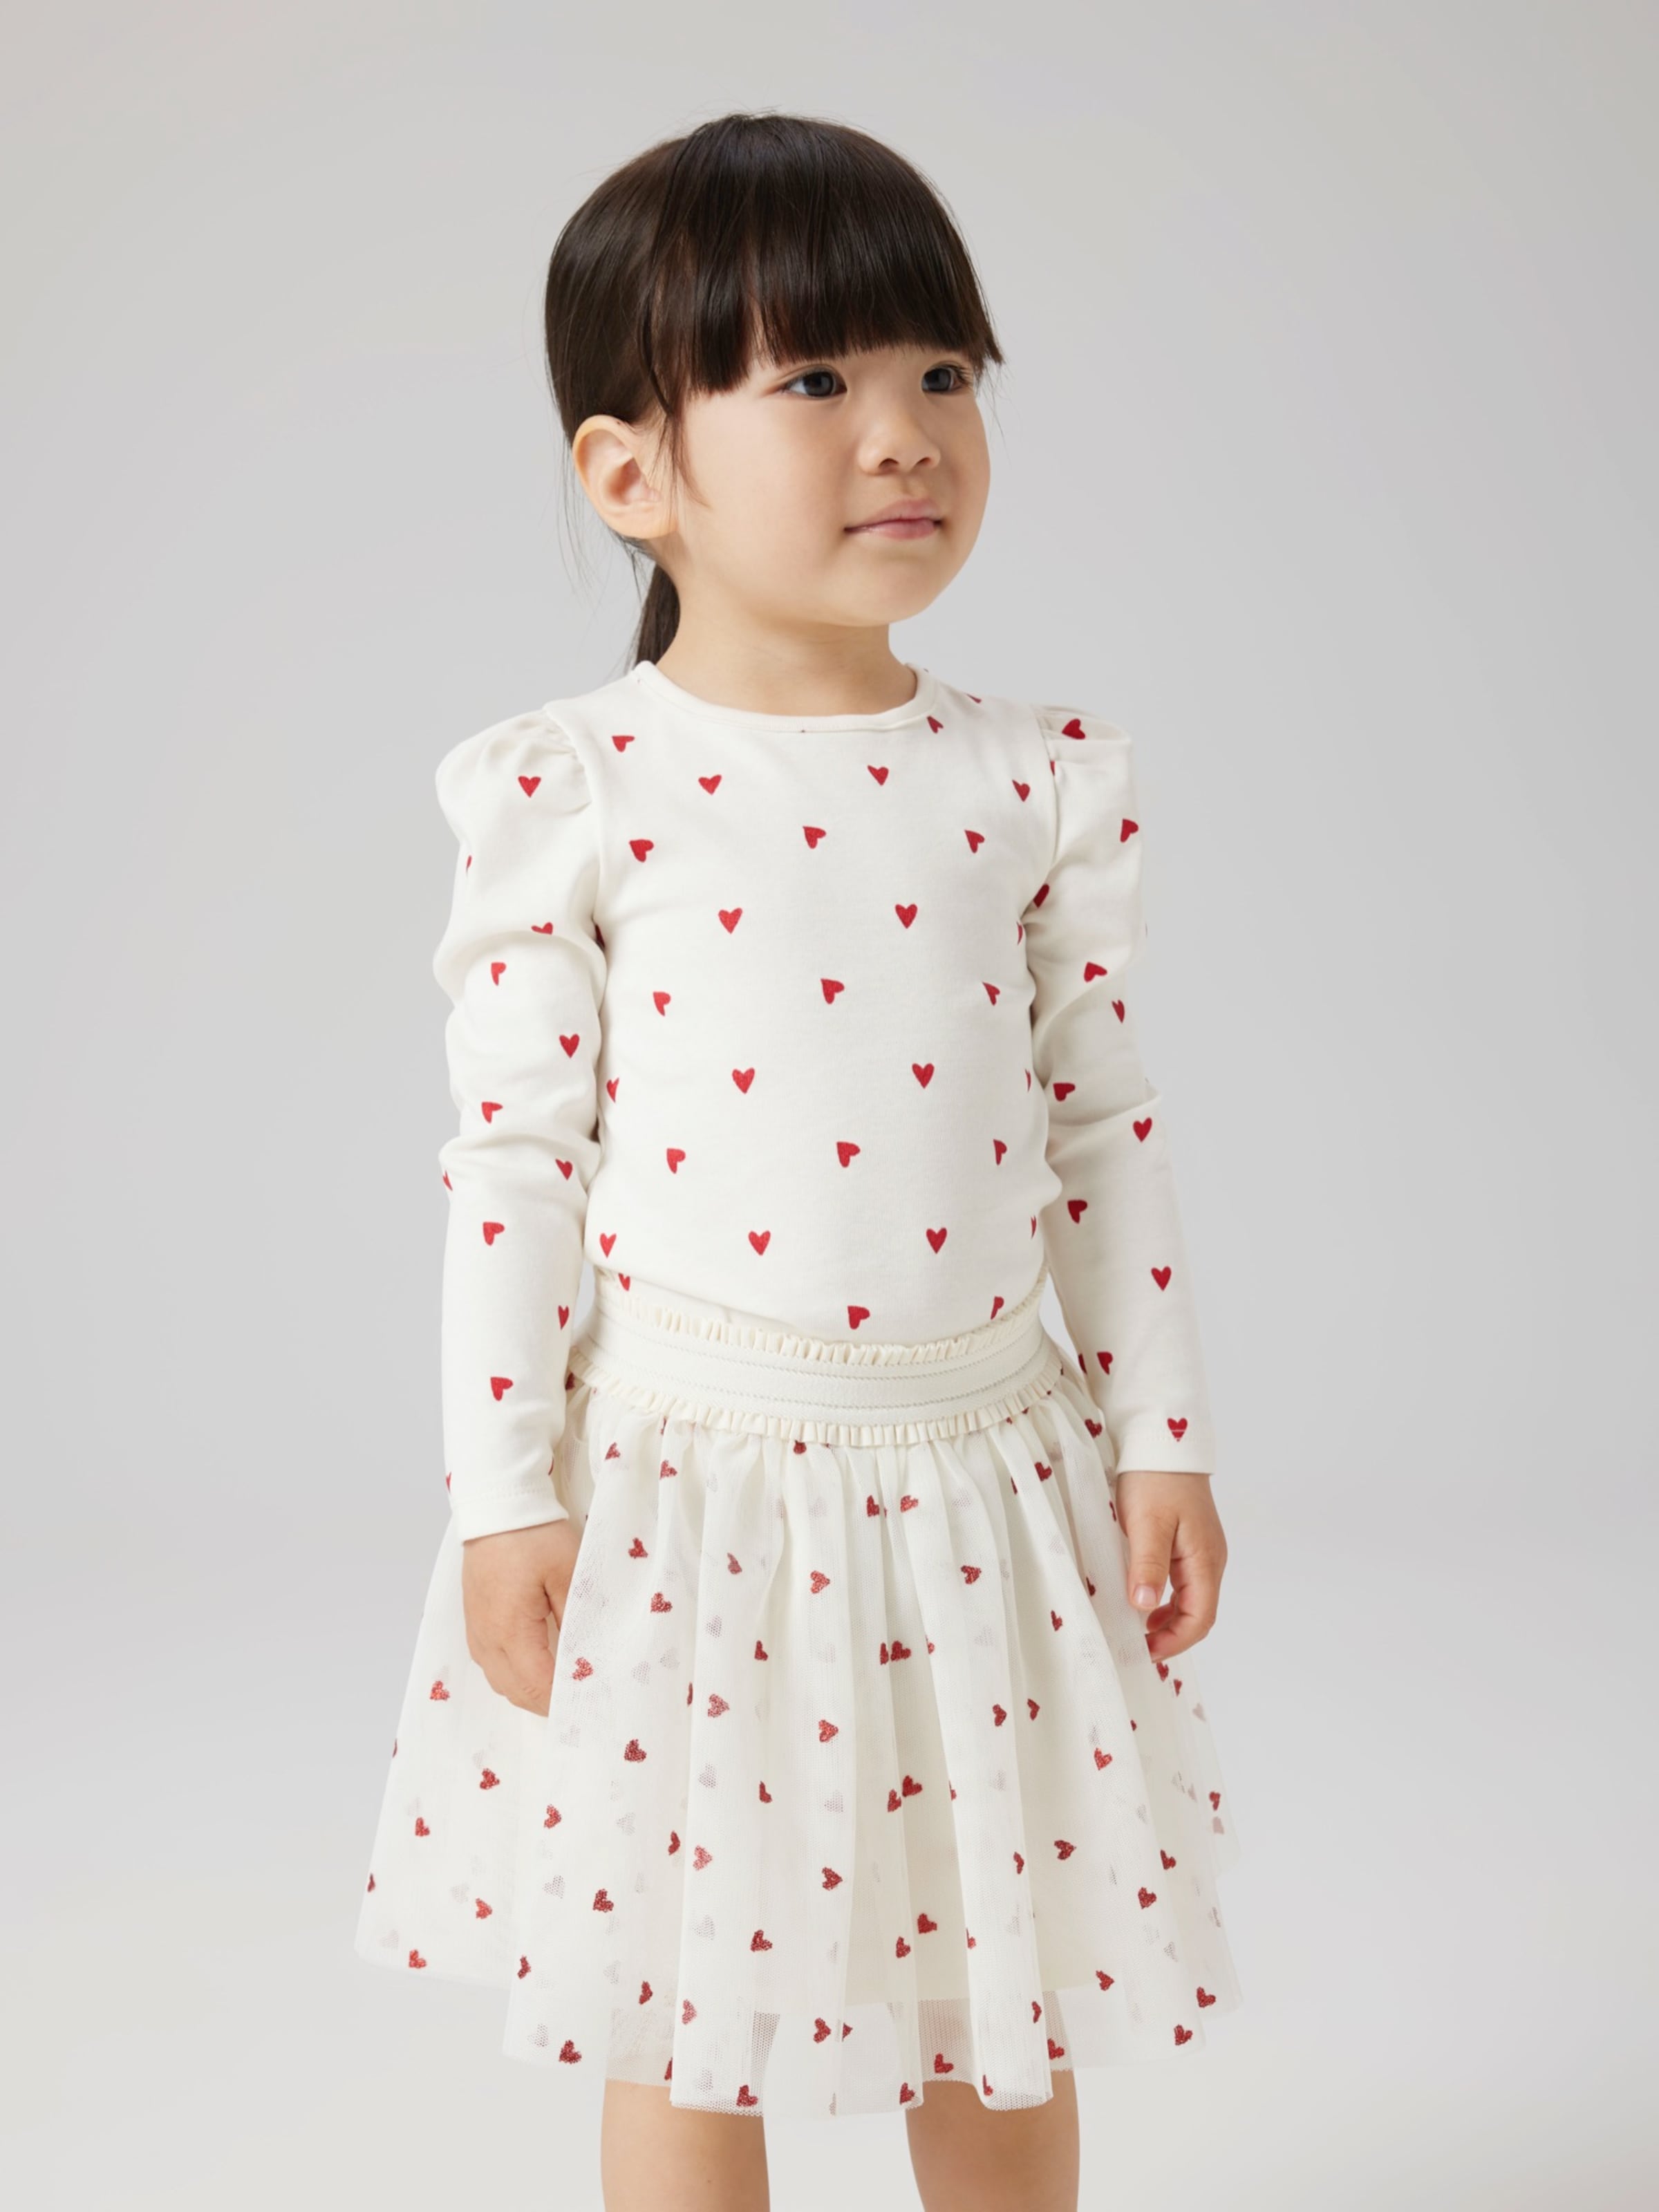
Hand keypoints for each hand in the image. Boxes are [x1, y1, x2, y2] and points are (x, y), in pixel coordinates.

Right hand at [461, 1518, 583, 1714]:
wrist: (497, 1509)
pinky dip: (514, 1675)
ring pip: (501, 1684)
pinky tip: (537, 1665)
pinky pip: (491, 1665)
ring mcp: (477, 1633)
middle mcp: (488, 1640)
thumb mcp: (569, 1572)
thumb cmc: (534, 1536)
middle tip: (582, 1700)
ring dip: (530, 1692)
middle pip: (517, 1694)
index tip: (592, 1703)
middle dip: (549, 1705)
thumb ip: (578, 1618)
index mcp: (511, 1631)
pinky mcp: (474, 1623)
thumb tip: (587, 1658)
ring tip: (562, 1687)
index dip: (565, 1701)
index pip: (538, 1688)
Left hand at [1112, 1469, 1227, 1659]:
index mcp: (1205, 1560)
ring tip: (1136, 1628)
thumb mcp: (1147, 1523)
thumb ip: (1148, 1566)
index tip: (1144, 1651)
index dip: (1174, 1641)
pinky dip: (1165, 1597)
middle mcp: (1210, 1559)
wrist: (1164, 1441)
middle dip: (1171, 1635)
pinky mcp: (1189, 1540)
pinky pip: (1182, 1580)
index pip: (1199, 1618)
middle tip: (1136, 1646)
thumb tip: (1145, 1607)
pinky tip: (1142, 1597)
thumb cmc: (1155, 1479)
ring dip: (1167, 1618)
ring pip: (1190, 1598)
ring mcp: (1201, 1550)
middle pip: (1198, 1613)